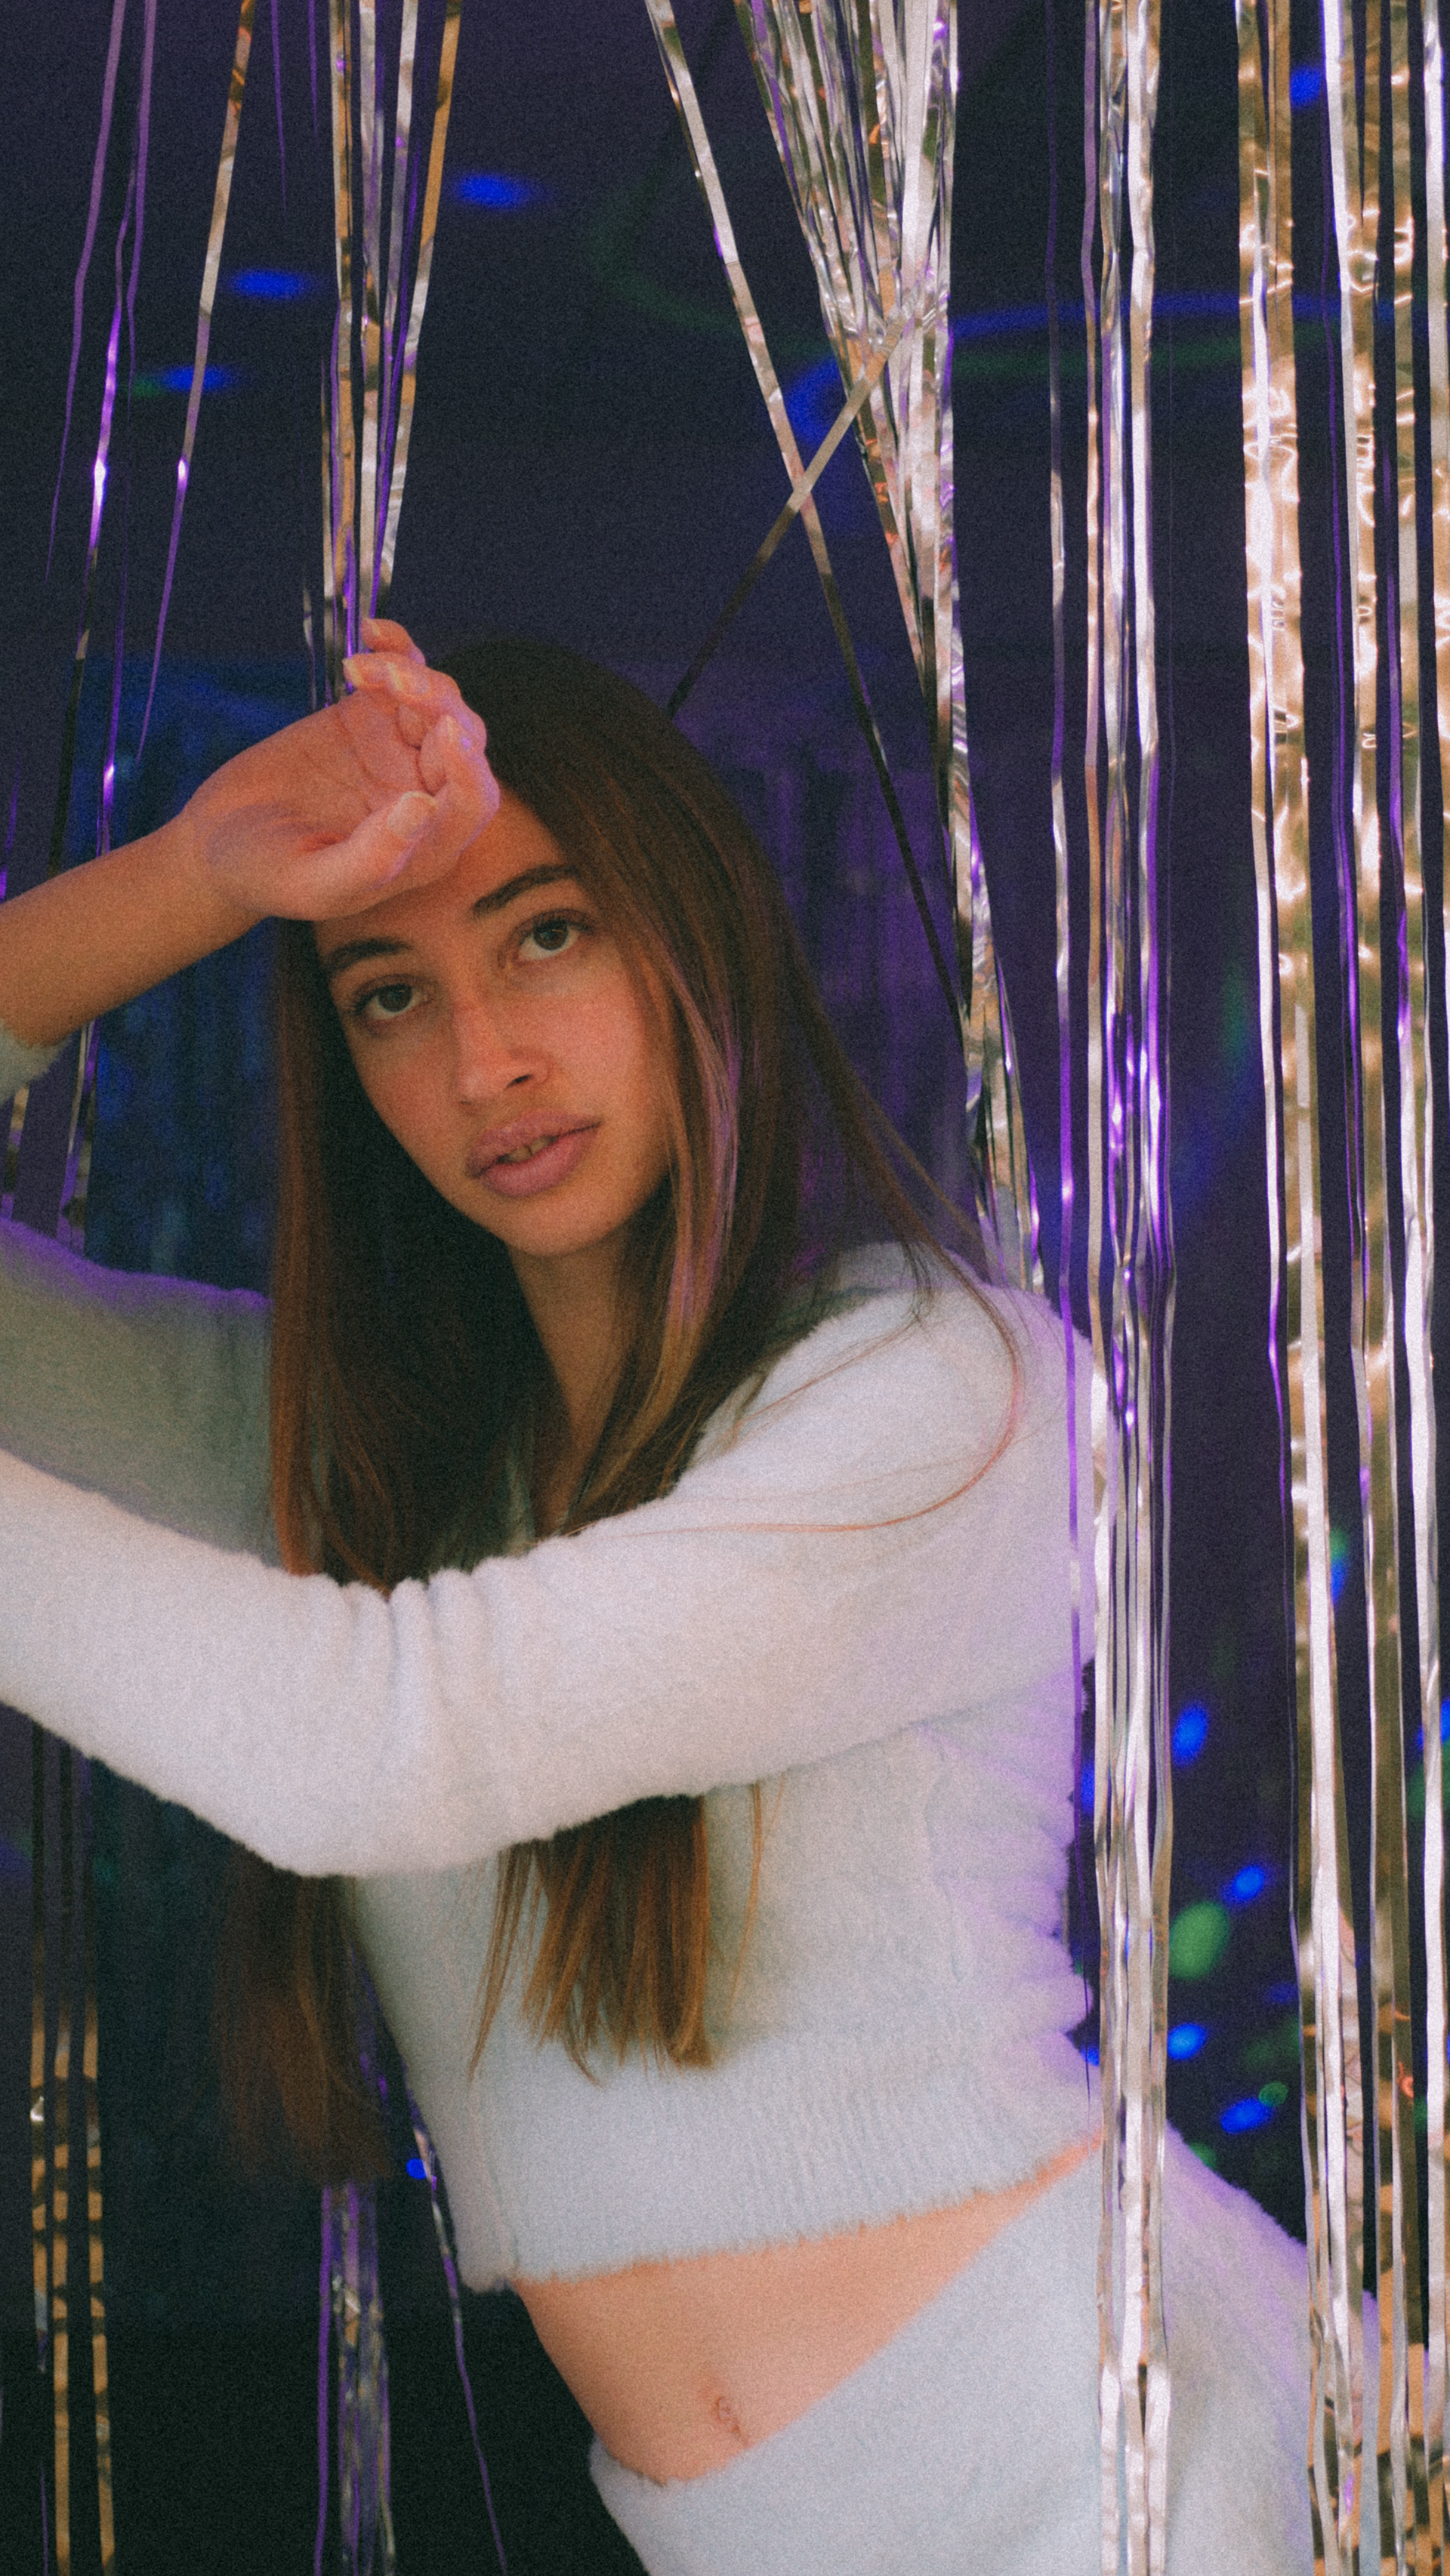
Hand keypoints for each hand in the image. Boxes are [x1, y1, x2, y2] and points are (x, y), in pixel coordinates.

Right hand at [179, 619, 499, 928]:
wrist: (219, 841)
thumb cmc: (266, 875)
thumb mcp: (314, 883)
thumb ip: (371, 859)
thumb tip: (423, 807)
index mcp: (427, 847)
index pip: (472, 801)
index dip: (469, 767)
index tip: (446, 732)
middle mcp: (425, 796)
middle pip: (460, 740)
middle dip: (437, 705)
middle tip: (393, 684)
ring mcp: (399, 753)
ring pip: (434, 702)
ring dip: (410, 673)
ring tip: (362, 668)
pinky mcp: (368, 718)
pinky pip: (398, 677)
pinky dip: (395, 649)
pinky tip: (373, 631)